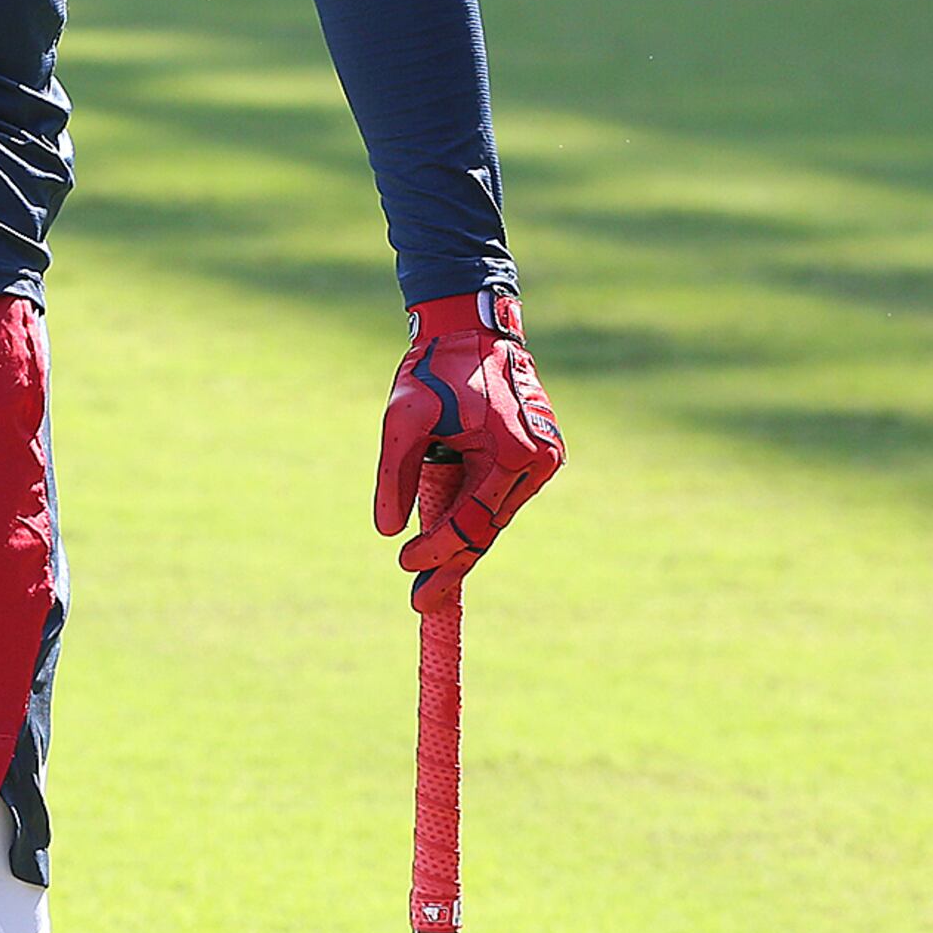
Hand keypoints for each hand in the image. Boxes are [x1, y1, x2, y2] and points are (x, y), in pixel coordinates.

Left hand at [375, 290, 564, 610]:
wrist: (472, 328)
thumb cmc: (435, 368)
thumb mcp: (404, 416)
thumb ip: (395, 473)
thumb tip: (388, 531)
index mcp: (511, 451)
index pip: (471, 520)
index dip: (436, 548)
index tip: (403, 562)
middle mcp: (538, 461)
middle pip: (488, 529)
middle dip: (451, 566)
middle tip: (420, 603)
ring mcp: (545, 459)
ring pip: (496, 517)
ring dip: (462, 544)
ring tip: (429, 580)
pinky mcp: (541, 454)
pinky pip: (503, 498)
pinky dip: (476, 517)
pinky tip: (450, 542)